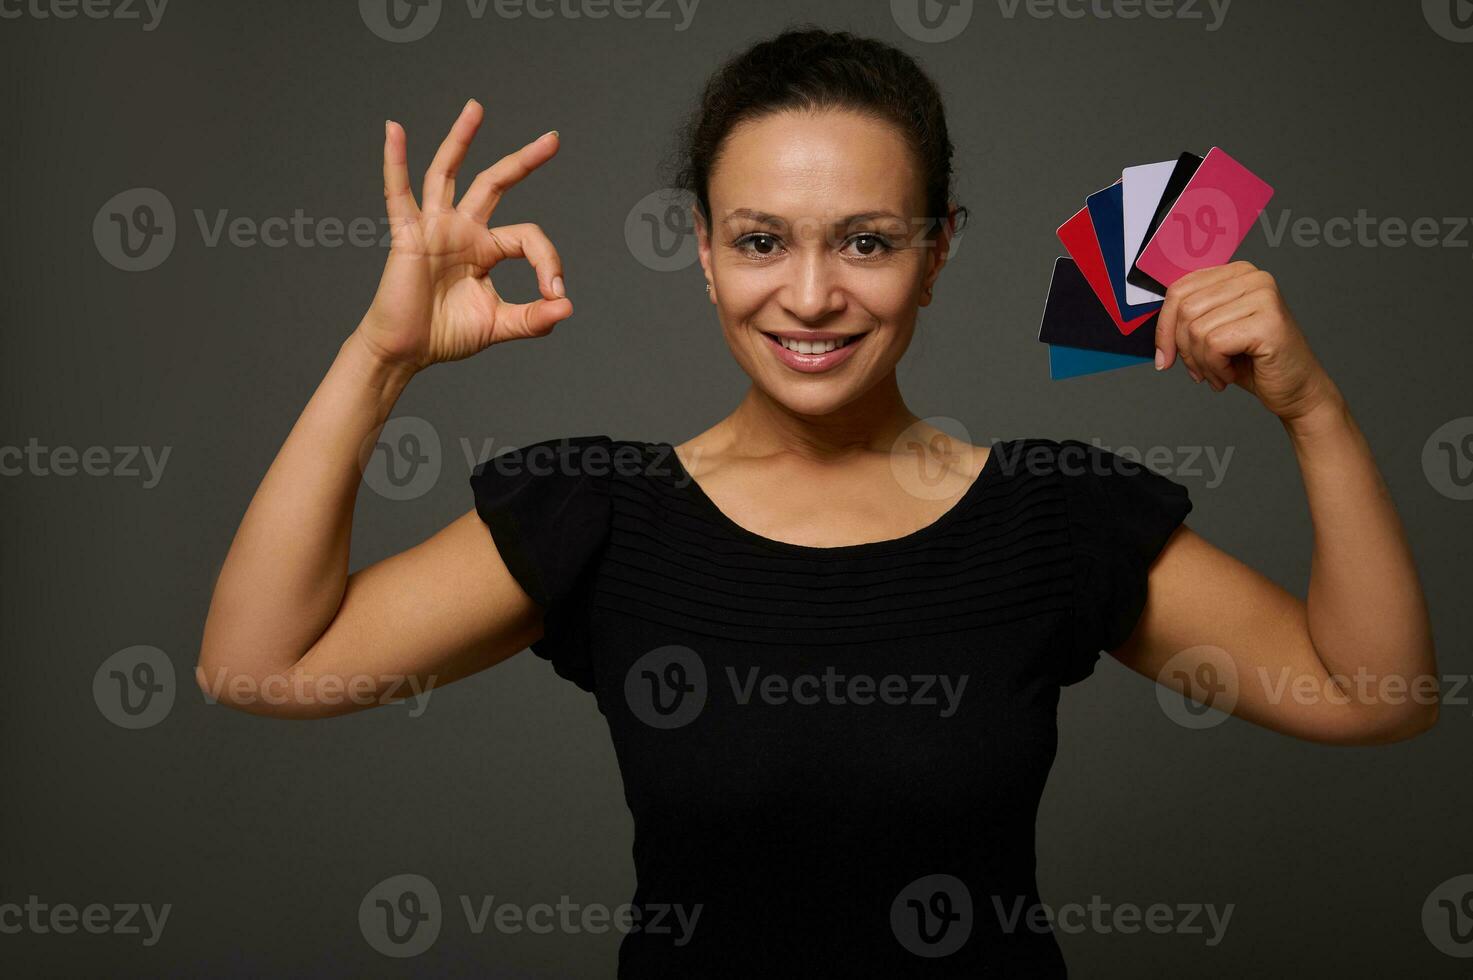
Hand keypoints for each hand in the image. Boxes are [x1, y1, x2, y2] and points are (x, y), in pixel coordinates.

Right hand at [355, 99, 572, 371]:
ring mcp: (434, 228)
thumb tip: (569, 307)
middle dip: (524, 161)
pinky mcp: (408, 235)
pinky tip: (394, 130)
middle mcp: (462, 230)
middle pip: (494, 183)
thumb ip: (534, 319)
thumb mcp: (499, 324)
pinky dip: (395, 161)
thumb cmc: (447, 334)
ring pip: (448, 172)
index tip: (553, 292)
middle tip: (553, 138)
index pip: (527, 237)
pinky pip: (398, 192)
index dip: (547, 261)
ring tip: (476, 108)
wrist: (406, 351)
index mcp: (486, 249)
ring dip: (461, 139)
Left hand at [1155, 261, 1338, 422]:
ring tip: (1218, 374)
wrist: (1297, 390)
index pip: (1179, 289)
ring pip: (1196, 328)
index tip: (1163, 356)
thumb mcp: (1214, 333)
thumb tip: (1153, 322)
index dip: (1163, 327)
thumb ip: (1189, 317)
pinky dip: (1215, 367)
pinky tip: (1230, 375)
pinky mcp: (1268, 321)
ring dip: (1200, 362)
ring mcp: (1263, 296)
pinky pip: (1214, 344)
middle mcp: (1253, 277)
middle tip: (1198, 371)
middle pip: (1185, 308)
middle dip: (1182, 348)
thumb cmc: (1254, 363)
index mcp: (1236, 273)